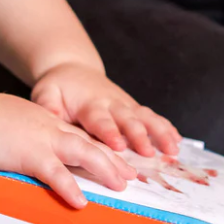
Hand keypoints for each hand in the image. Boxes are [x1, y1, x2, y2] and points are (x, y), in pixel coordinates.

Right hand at [0, 93, 136, 208]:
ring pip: (85, 154)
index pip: (82, 136)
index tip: (118, 159)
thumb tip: (20, 154)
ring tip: (121, 187)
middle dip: (115, 161)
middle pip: (93, 144)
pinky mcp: (30, 155)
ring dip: (106, 170)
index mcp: (47, 122)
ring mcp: (43, 141)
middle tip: (131, 176)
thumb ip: (22, 138)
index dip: (104, 148)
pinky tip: (82, 202)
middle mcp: (52, 129)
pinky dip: (70, 188)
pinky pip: (57, 174)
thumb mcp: (11, 125)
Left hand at [31, 62, 181, 156]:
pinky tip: (177, 142)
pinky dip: (165, 128)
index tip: (118, 146)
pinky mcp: (132, 107)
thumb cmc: (57, 87)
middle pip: (128, 120)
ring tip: (173, 150)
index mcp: (89, 103)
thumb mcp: (46, 93)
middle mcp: (111, 102)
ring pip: (146, 118)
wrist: (73, 69)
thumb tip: (49, 118)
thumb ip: (48, 106)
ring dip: (160, 133)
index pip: (100, 119)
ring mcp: (125, 104)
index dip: (110, 132)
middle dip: (139, 137)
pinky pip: (152, 117)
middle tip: (149, 154)